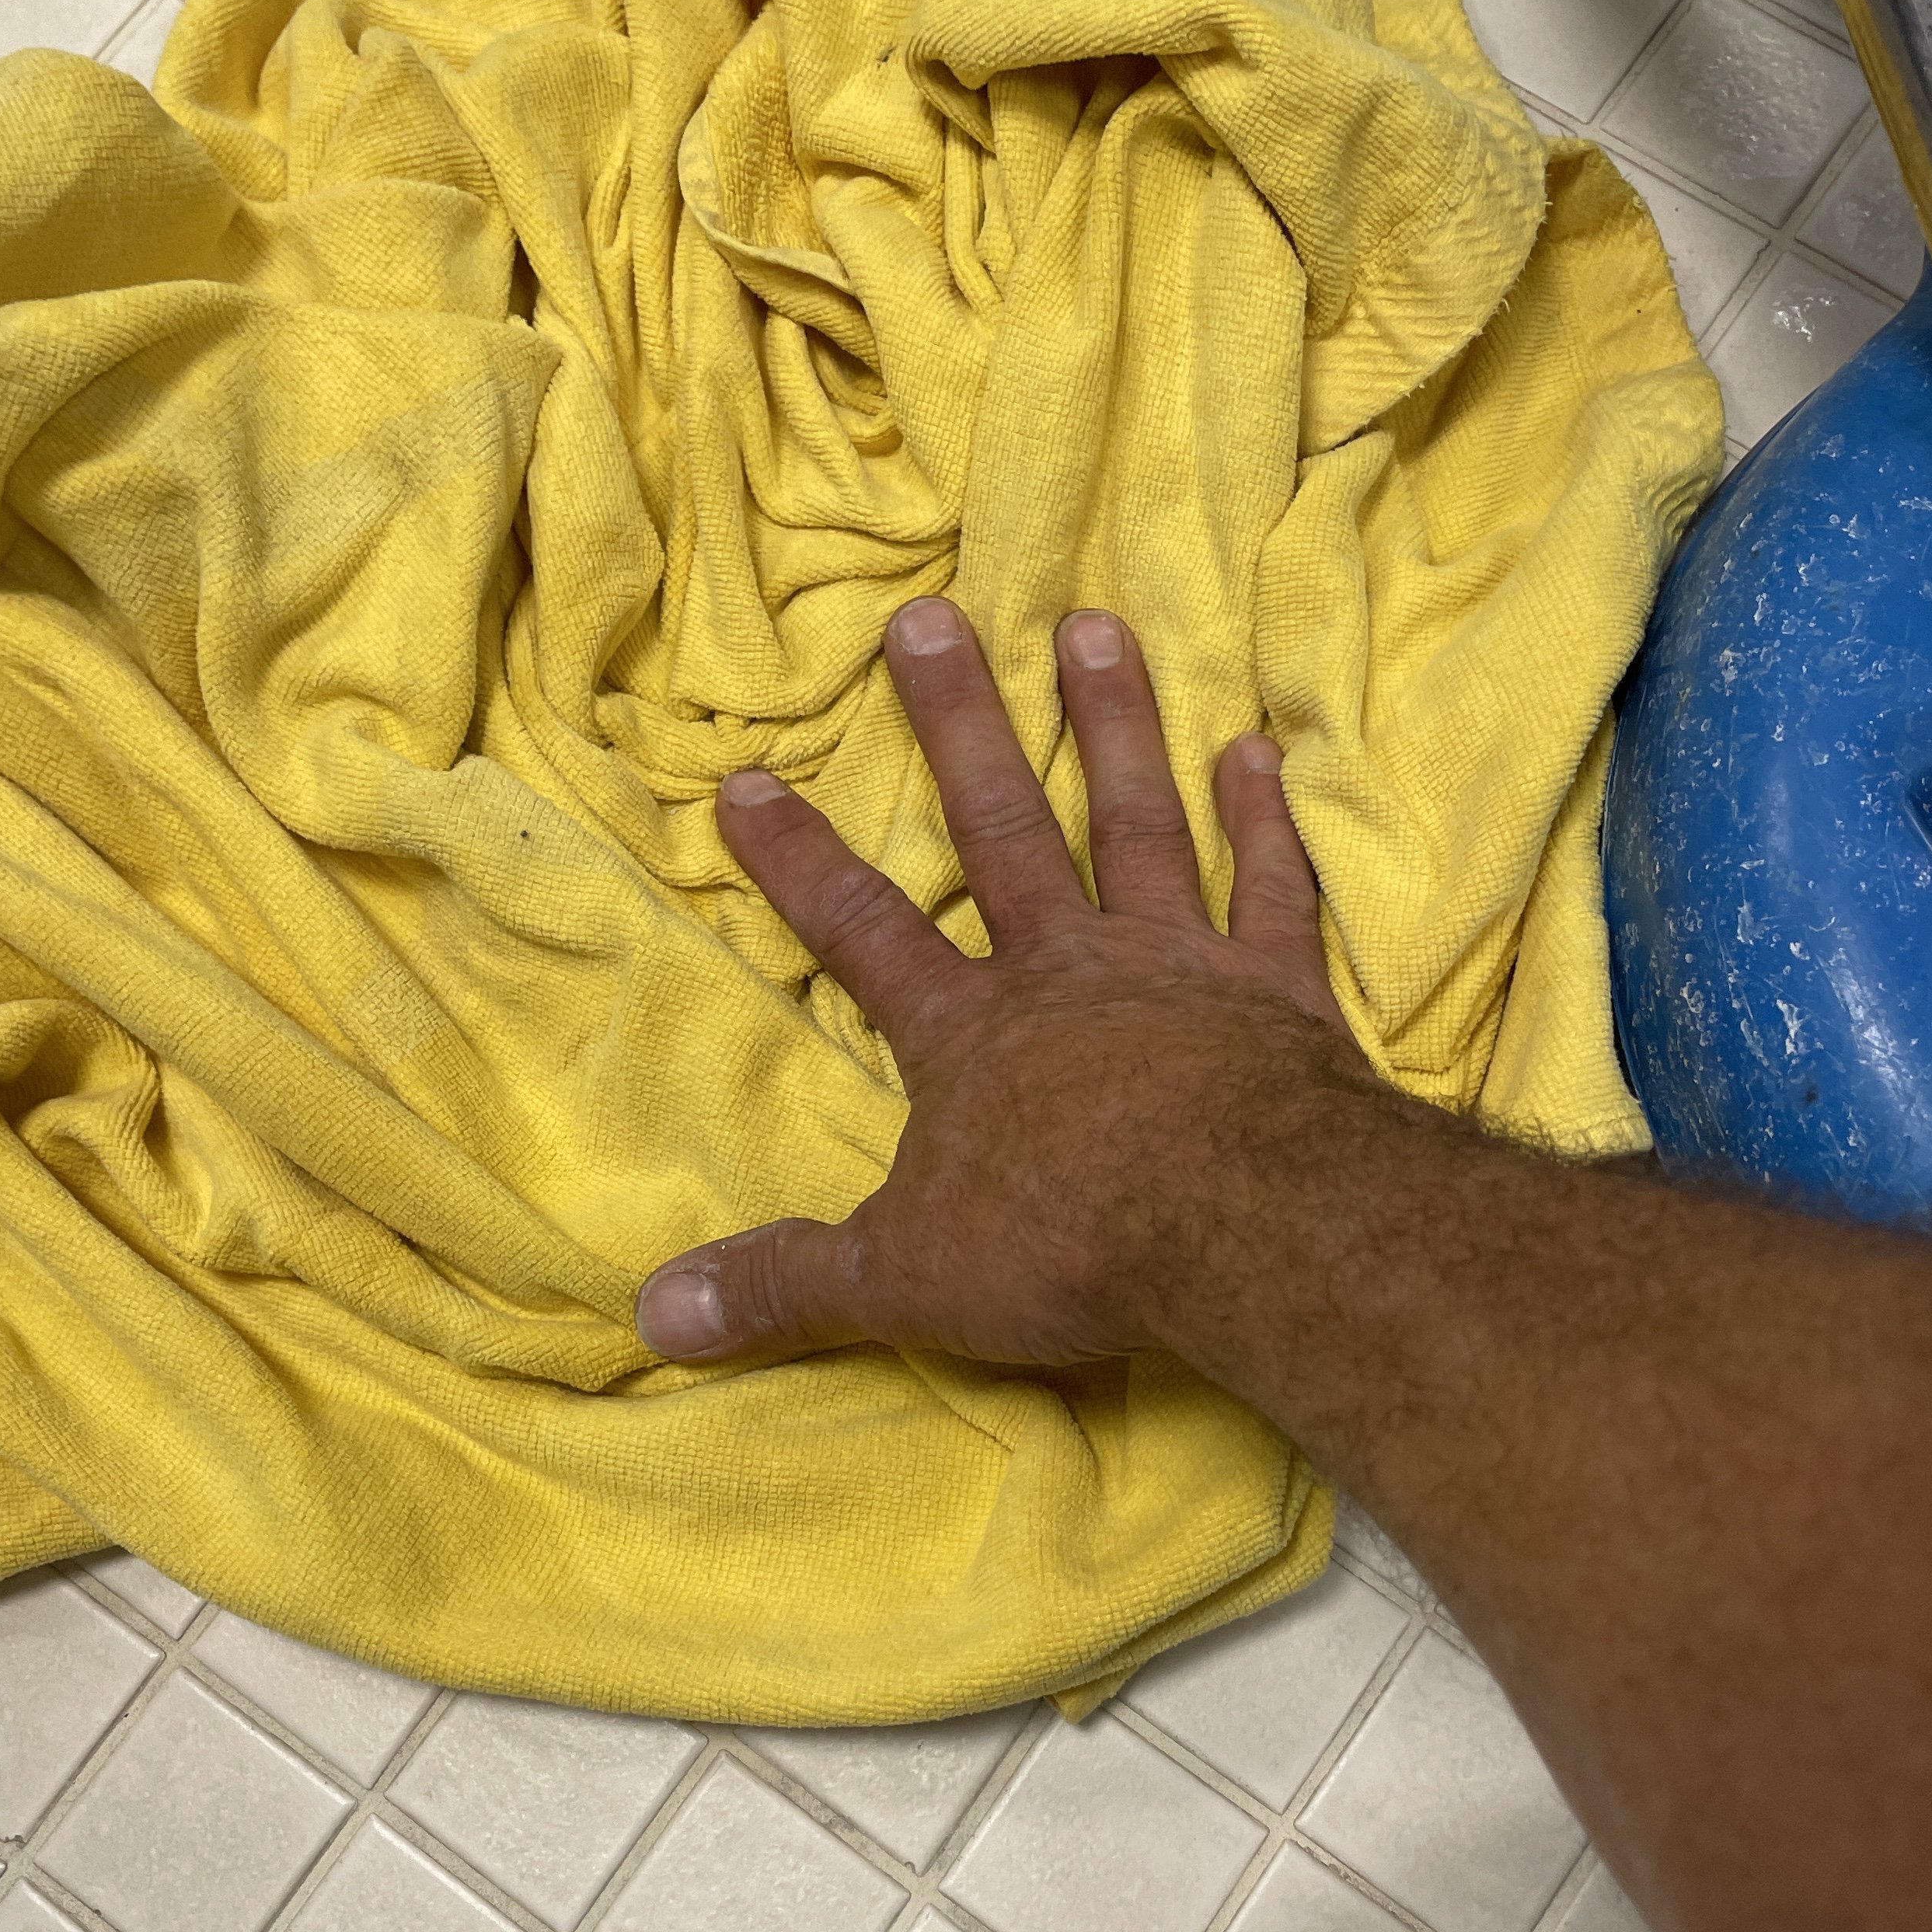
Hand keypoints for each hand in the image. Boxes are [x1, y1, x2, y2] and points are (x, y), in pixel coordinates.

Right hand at [633, 594, 1368, 1367]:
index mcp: (970, 1034)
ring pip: (1135, 820)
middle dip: (956, 724)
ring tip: (1095, 626)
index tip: (745, 779)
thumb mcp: (903, 1281)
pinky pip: (1269, 886)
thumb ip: (784, 1286)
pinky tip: (1258, 751)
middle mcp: (1066, 969)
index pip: (862, 930)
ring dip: (1113, 724)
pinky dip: (1265, 820)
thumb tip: (654, 1314)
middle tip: (928, 617)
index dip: (797, 861)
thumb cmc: (1072, 1247)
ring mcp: (1176, 962)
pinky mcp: (1277, 986)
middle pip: (1000, 826)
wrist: (1249, 1225)